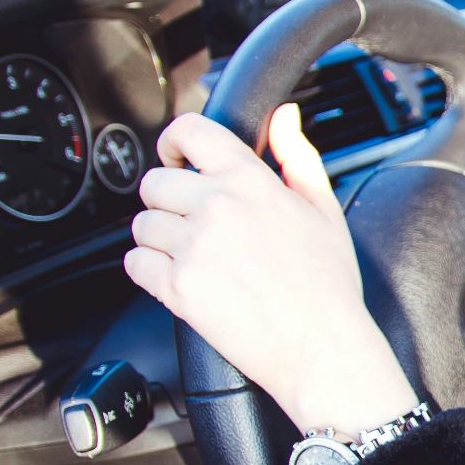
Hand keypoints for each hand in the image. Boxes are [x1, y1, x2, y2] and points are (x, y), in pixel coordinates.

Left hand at [124, 104, 417, 435]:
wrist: (322, 346)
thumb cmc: (328, 283)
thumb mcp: (324, 209)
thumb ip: (297, 156)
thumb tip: (283, 117)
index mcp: (252, 181)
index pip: (190, 131)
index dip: (175, 142)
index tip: (178, 158)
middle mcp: (218, 207)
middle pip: (154, 183)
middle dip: (169, 202)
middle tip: (197, 226)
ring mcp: (194, 246)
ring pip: (142, 225)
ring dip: (160, 239)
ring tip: (198, 258)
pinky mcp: (177, 286)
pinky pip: (135, 263)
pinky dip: (151, 271)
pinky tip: (185, 279)